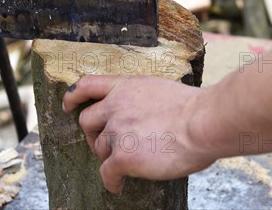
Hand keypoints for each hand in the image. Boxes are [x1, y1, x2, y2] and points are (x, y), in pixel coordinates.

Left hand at [62, 74, 215, 193]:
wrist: (203, 122)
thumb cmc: (195, 108)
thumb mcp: (161, 90)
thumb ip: (143, 100)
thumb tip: (143, 115)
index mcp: (127, 87)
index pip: (88, 85)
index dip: (73, 97)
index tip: (67, 106)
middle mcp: (117, 106)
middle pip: (87, 121)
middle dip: (93, 134)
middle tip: (106, 144)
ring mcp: (118, 131)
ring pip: (101, 148)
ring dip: (109, 157)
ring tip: (125, 164)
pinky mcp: (124, 156)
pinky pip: (107, 173)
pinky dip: (111, 181)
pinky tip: (118, 186)